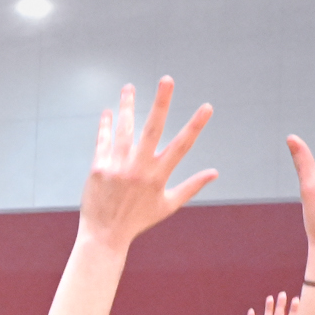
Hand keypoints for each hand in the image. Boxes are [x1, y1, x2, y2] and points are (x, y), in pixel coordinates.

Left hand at [76, 78, 216, 251]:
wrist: (105, 235)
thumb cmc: (139, 220)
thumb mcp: (168, 205)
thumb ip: (191, 186)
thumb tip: (215, 172)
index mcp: (158, 176)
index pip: (182, 146)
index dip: (196, 126)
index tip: (207, 107)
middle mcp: (139, 169)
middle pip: (153, 129)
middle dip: (161, 103)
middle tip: (167, 79)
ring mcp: (118, 167)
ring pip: (124, 129)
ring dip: (127, 106)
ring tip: (129, 87)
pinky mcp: (99, 168)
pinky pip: (103, 141)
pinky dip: (105, 125)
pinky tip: (109, 111)